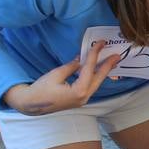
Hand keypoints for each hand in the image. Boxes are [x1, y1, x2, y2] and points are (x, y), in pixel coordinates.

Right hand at [1, 40, 121, 115]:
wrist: (31, 104)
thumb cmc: (41, 89)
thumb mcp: (56, 74)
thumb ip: (71, 67)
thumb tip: (81, 60)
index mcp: (78, 91)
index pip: (89, 69)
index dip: (95, 54)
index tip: (101, 44)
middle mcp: (84, 97)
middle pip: (99, 78)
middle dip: (108, 66)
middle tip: (118, 55)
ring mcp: (82, 100)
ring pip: (96, 83)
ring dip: (103, 71)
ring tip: (111, 61)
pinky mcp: (78, 100)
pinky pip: (90, 86)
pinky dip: (94, 77)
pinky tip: (97, 70)